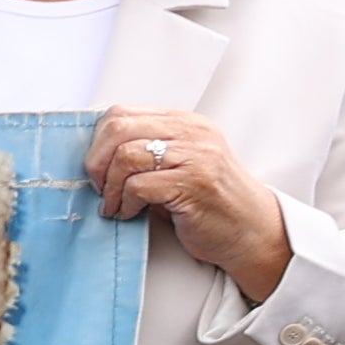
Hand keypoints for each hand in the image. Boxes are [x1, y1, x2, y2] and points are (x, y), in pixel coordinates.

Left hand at [92, 108, 289, 297]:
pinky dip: (125, 203)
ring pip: (125, 156)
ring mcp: (196, 156)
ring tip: (116, 206)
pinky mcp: (194, 183)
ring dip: (111, 188)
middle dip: (97, 162)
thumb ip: (145, 152)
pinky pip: (139, 185)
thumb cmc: (206, 202)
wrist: (251, 231)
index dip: (98, 142)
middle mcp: (192, 132)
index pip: (122, 113)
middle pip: (118, 128)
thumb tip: (93, 157)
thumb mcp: (176, 165)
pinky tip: (131, 214)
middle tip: (99, 188)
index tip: (97, 170)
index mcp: (184, 122)